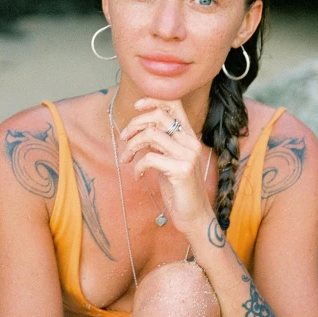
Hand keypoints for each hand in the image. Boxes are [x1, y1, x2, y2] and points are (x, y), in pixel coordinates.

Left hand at [119, 98, 212, 233]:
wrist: (194, 216)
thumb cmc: (179, 190)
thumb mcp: (168, 161)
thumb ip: (159, 145)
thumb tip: (139, 132)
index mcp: (188, 137)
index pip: (174, 105)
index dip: (153, 100)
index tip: (137, 107)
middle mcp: (190, 142)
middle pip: (159, 116)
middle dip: (135, 124)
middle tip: (124, 138)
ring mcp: (188, 155)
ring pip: (152, 134)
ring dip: (132, 145)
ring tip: (126, 158)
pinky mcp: (182, 170)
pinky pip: (150, 158)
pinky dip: (137, 166)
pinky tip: (137, 175)